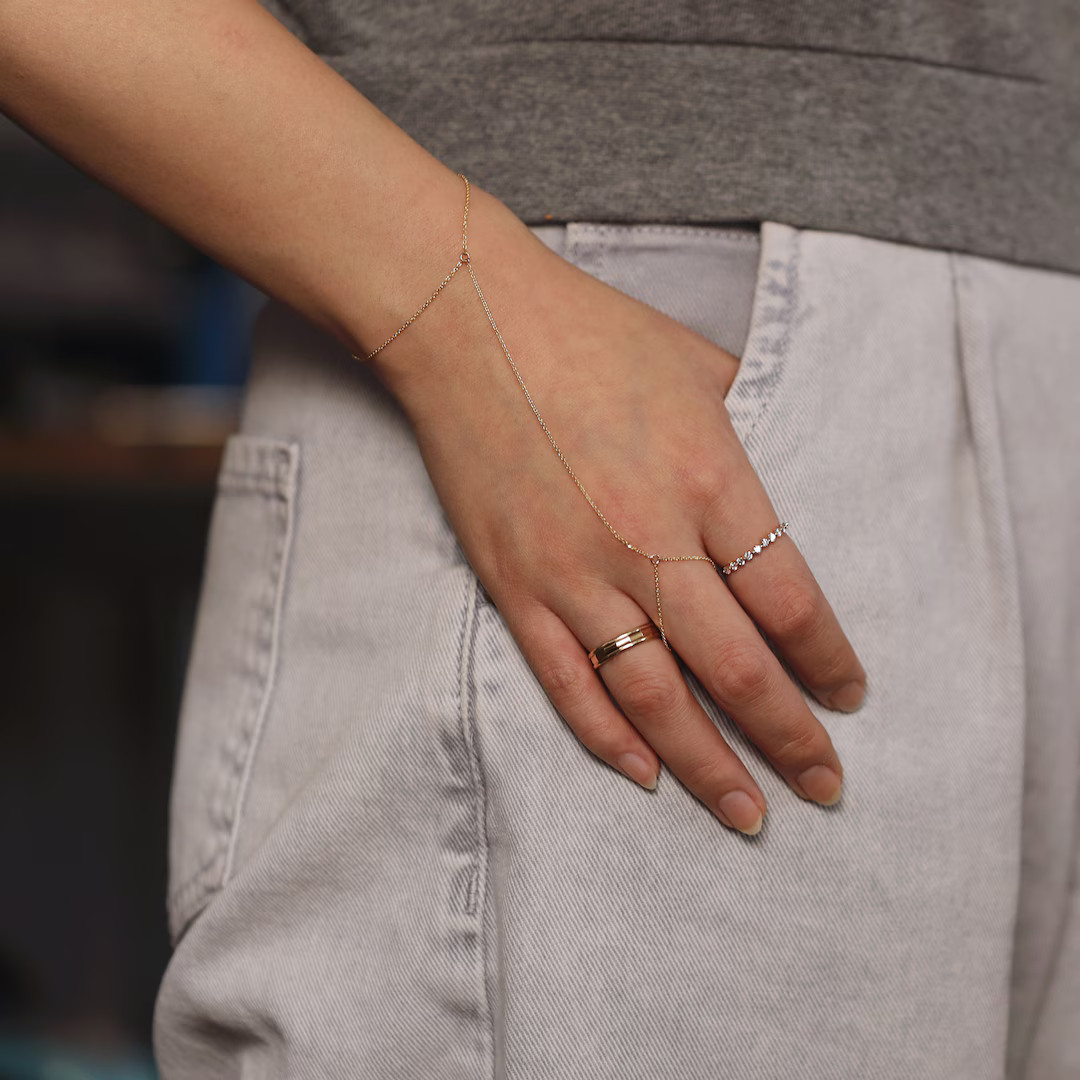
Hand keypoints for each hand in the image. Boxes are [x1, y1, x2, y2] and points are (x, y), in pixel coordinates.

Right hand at [367, 187, 866, 835]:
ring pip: (654, 697)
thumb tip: (762, 481)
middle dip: (790, 739)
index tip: (849, 695)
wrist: (467, 322)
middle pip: (737, 669)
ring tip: (748, 813)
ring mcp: (575, 571)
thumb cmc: (586, 330)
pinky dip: (608, 738)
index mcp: (709, 477)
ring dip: (708, 766)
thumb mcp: (696, 363)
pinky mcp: (516, 585)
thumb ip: (744, 430)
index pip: (791, 601)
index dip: (829, 662)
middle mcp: (649, 539)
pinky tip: (645, 774)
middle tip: (825, 786)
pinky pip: (567, 683)